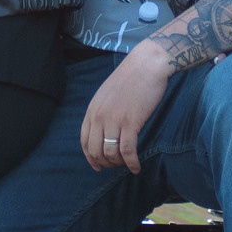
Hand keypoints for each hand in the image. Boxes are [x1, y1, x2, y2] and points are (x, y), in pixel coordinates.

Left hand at [80, 43, 171, 173]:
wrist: (147, 65)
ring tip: (127, 164)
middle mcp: (100, 117)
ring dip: (118, 163)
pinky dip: (131, 163)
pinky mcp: (131, 122)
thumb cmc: (131, 78)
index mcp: (93, 110)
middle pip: (96, 150)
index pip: (84, 141)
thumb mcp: (107, 94)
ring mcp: (114, 120)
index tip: (98, 166)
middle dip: (105, 163)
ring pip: (111, 153)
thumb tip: (104, 130)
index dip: (90, 157)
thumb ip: (102, 111)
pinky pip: (127, 151)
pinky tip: (136, 167)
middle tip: (115, 166)